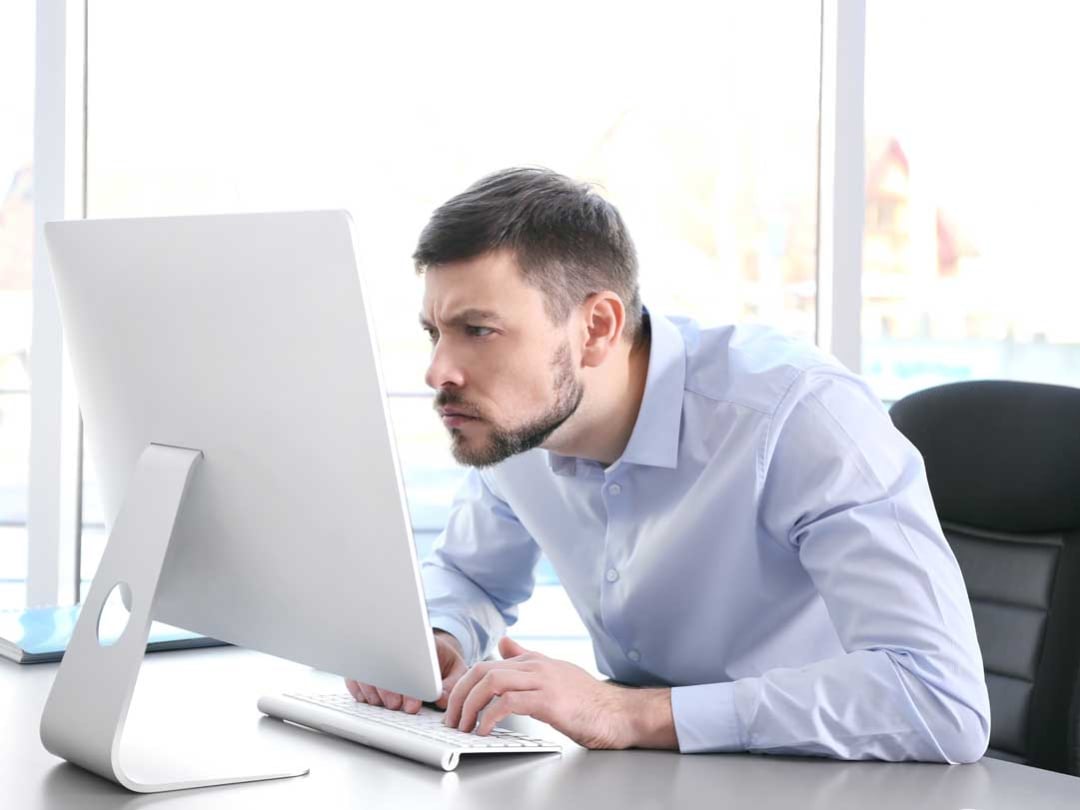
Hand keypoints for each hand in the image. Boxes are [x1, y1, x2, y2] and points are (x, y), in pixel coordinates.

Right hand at [344, 629, 467, 712]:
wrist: (431, 649)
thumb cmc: (444, 661)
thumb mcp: (457, 669)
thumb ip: (451, 684)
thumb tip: (441, 699)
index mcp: (420, 642)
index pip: (410, 659)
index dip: (410, 686)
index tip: (413, 705)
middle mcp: (395, 644)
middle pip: (382, 665)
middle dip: (389, 691)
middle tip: (397, 706)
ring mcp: (379, 654)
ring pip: (365, 672)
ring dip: (373, 692)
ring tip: (387, 704)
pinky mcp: (366, 664)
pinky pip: (354, 676)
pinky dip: (359, 689)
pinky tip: (370, 699)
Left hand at [444, 637, 676, 749]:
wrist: (620, 713)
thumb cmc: (589, 699)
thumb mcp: (553, 672)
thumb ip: (527, 657)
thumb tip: (504, 642)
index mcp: (534, 661)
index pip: (487, 665)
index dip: (465, 685)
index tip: (455, 706)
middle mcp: (535, 666)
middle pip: (483, 670)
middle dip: (460, 695)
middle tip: (452, 718)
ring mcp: (543, 681)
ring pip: (492, 682)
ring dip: (470, 705)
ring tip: (463, 725)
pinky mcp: (549, 701)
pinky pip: (510, 702)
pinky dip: (491, 716)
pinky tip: (485, 729)